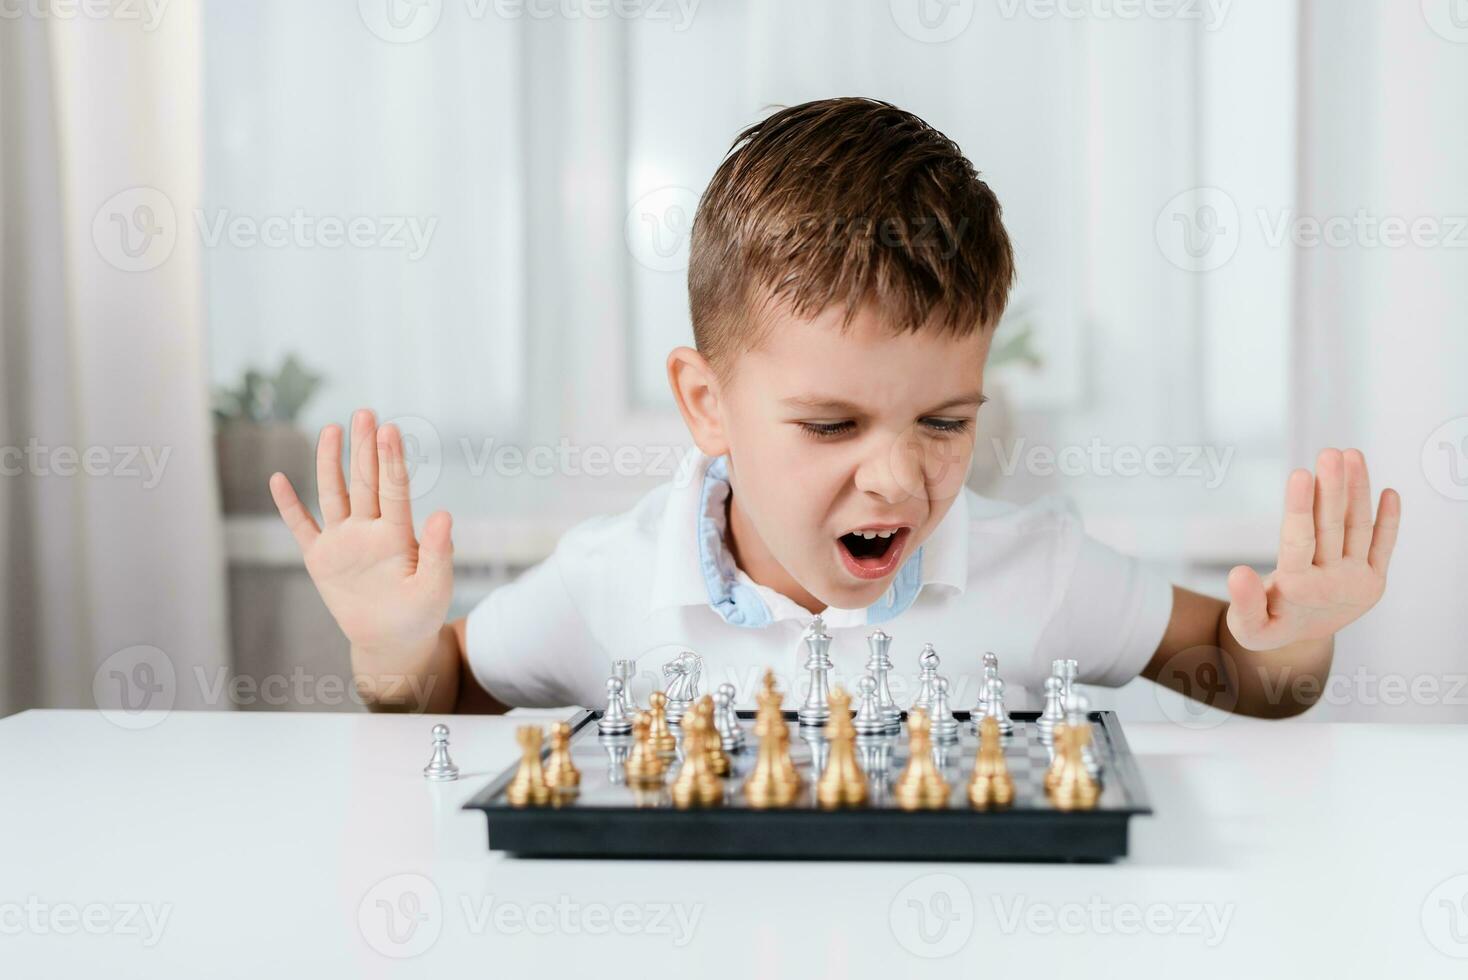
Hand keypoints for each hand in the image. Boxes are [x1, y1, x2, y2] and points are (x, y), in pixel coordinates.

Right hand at [268, 410, 453, 663]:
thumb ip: (438, 552)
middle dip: (364, 449)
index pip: (393, 490)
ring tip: (333, 429)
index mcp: (397, 534)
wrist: (392, 640)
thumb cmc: (420, 613)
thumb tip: (444, 514)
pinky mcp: (320, 558)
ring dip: (331, 464)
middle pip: (365, 482)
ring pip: (333, 494)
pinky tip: (278, 479)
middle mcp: (368, 529)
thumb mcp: (434, 586)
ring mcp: (343, 541)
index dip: (390, 461)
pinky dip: (288, 506)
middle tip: (365, 413)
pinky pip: (301, 527)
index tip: (389, 430)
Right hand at [1226, 448, 1399, 651]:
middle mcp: (1331, 582)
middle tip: (1330, 454)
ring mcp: (1357, 580)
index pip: (1299, 541)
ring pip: (1359, 529)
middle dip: (1332, 488)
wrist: (1301, 642)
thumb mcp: (1246, 625)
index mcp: (1297, 589)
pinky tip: (1389, 492)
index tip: (1300, 474)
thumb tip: (1237, 573)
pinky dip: (1390, 521)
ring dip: (1357, 491)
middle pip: (1332, 528)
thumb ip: (1243, 601)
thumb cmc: (1267, 624)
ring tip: (1352, 456)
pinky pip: (1384, 546)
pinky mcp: (1375, 580)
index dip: (1300, 507)